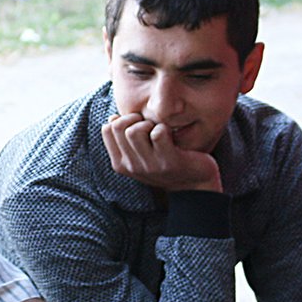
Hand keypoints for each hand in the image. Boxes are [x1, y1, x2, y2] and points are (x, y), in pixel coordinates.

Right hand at [101, 112, 222, 191]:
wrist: (194, 183)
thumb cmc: (165, 161)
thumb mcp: (139, 155)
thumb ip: (124, 140)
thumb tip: (113, 117)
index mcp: (120, 164)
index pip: (107, 129)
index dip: (122, 119)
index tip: (137, 124)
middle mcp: (132, 167)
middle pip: (119, 127)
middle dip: (135, 119)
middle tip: (149, 126)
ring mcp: (149, 166)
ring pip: (135, 130)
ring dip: (149, 123)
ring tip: (159, 131)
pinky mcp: (168, 162)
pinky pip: (158, 133)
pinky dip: (165, 128)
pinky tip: (171, 136)